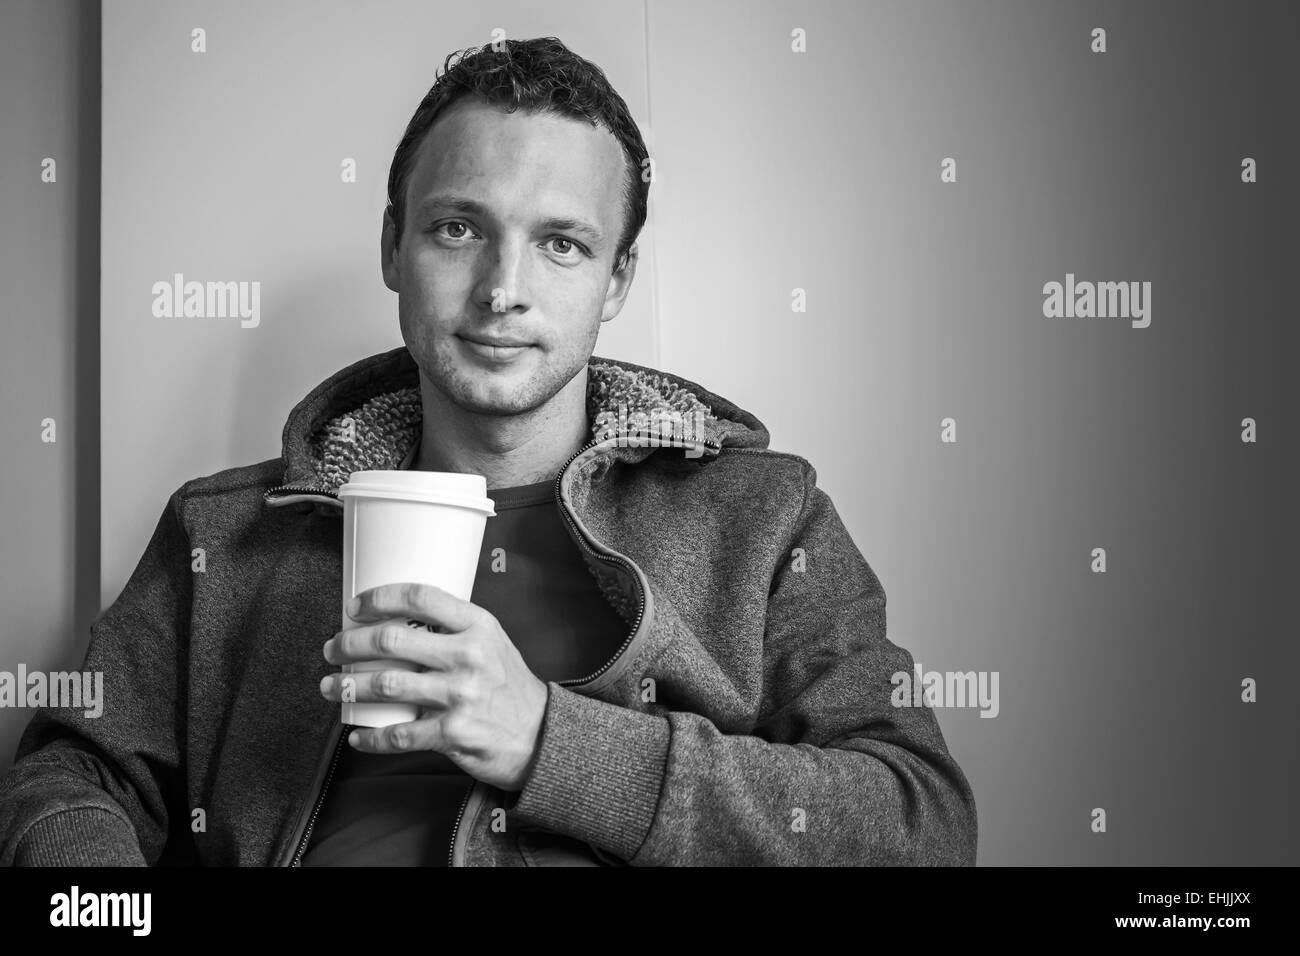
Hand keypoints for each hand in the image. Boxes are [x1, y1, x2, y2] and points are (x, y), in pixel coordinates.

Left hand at [319, 582, 548, 790]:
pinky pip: (399, 734)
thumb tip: (396, 619)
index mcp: (478, 626)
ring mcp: (460, 695)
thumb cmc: (509, 686)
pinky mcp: (453, 732)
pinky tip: (358, 735)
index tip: (355, 607)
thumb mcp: (492, 642)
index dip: (379, 598)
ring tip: (332, 687)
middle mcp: (469, 656)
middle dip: (350, 643)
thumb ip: (454, 629)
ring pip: (386, 685)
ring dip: (348, 687)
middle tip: (333, 648)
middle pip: (392, 639)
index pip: (420, 598)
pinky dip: (372, 737)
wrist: (540, 735)